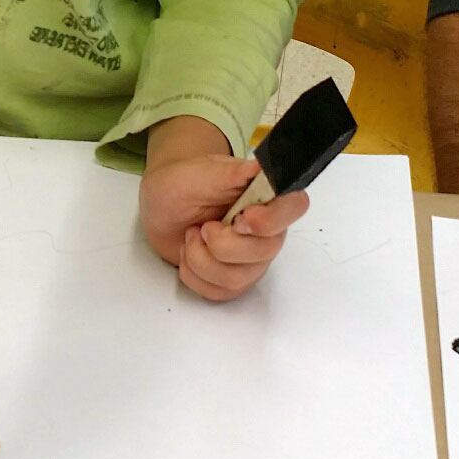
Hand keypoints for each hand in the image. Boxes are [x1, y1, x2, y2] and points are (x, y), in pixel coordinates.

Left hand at [141, 116, 308, 302]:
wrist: (164, 208)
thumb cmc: (184, 185)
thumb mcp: (199, 173)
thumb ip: (229, 174)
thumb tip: (258, 167)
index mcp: (266, 197)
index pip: (294, 207)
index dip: (271, 219)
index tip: (241, 218)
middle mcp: (267, 231)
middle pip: (264, 251)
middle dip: (222, 243)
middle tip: (203, 226)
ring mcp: (252, 259)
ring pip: (237, 278)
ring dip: (201, 259)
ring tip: (193, 236)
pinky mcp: (234, 280)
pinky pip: (219, 292)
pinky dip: (194, 274)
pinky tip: (190, 253)